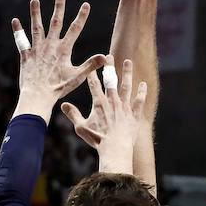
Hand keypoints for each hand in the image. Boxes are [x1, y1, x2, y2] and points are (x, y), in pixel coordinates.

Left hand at [12, 0, 105, 121]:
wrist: (38, 95)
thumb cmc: (58, 88)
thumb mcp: (77, 76)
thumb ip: (91, 65)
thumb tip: (106, 57)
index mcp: (64, 49)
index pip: (75, 29)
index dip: (82, 16)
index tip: (86, 4)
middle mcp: (50, 45)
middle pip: (56, 22)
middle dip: (59, 7)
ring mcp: (37, 49)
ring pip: (37, 27)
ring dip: (36, 13)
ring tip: (34, 0)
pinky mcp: (26, 55)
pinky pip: (21, 41)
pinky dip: (18, 31)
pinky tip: (15, 20)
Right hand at [61, 56, 146, 173]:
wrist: (115, 149)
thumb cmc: (97, 139)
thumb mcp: (81, 127)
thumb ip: (73, 114)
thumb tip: (63, 105)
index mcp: (98, 103)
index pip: (94, 84)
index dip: (92, 73)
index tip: (92, 65)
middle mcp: (112, 101)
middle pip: (111, 80)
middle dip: (109, 67)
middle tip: (109, 56)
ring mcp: (124, 106)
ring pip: (126, 86)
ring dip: (127, 73)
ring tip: (128, 61)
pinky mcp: (134, 114)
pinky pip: (139, 100)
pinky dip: (141, 92)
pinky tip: (142, 83)